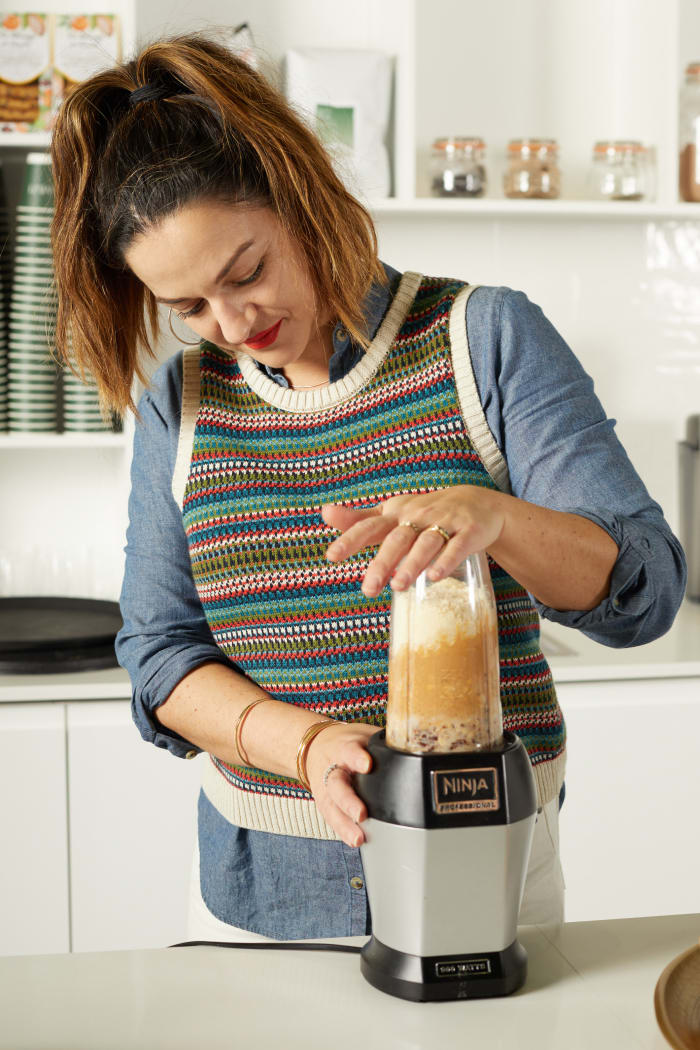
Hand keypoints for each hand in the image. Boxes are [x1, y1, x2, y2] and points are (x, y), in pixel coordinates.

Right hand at [305, 722, 380, 847]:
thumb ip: (385, 741)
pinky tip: (354, 841)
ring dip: (345, 824)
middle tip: (361, 814)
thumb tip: (417, 745)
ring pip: (332, 807)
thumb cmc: (348, 741)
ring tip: (358, 838)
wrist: (315, 746)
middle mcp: (333, 769)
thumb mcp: (364, 734)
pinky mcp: (325, 803)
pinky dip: (343, 831)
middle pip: (337, 785)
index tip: (367, 765)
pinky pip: (332, 818)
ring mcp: (326, 788)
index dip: (357, 758)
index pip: (350, 750)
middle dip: (348, 801)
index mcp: (344, 747)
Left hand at [322, 486, 507, 597]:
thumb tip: (324, 512)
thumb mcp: (391, 515)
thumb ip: (359, 520)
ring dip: (412, 563)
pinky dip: (446, 560)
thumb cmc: (425, 514)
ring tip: (397, 586)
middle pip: (398, 538)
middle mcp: (418, 515)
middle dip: (382, 562)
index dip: (351, 539)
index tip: (331, 557)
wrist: (477, 503)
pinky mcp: (469, 531)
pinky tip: (434, 577)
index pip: (370, 526)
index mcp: (396, 514)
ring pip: (427, 542)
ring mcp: (445, 522)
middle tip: (368, 589)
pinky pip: (457, 546)